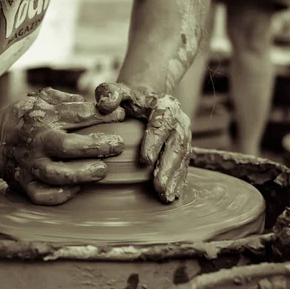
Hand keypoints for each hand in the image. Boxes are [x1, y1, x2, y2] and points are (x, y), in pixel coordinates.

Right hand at [0, 88, 124, 204]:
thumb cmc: (26, 118)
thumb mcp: (42, 98)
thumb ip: (68, 99)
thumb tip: (99, 104)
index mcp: (43, 116)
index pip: (78, 114)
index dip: (103, 115)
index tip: (121, 117)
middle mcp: (36, 141)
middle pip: (68, 146)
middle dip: (97, 146)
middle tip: (118, 145)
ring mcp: (30, 165)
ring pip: (57, 175)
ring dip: (83, 173)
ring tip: (102, 170)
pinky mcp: (24, 184)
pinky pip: (43, 195)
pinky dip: (61, 195)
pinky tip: (78, 188)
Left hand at [95, 83, 190, 202]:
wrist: (147, 101)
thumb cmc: (129, 99)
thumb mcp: (118, 92)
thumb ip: (110, 94)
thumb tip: (105, 105)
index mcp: (165, 105)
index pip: (161, 122)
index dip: (155, 141)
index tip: (145, 160)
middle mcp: (179, 121)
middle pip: (176, 144)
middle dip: (167, 167)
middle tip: (158, 186)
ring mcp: (184, 136)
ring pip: (182, 158)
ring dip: (174, 178)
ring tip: (164, 196)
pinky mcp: (184, 150)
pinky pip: (184, 166)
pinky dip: (178, 182)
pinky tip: (171, 197)